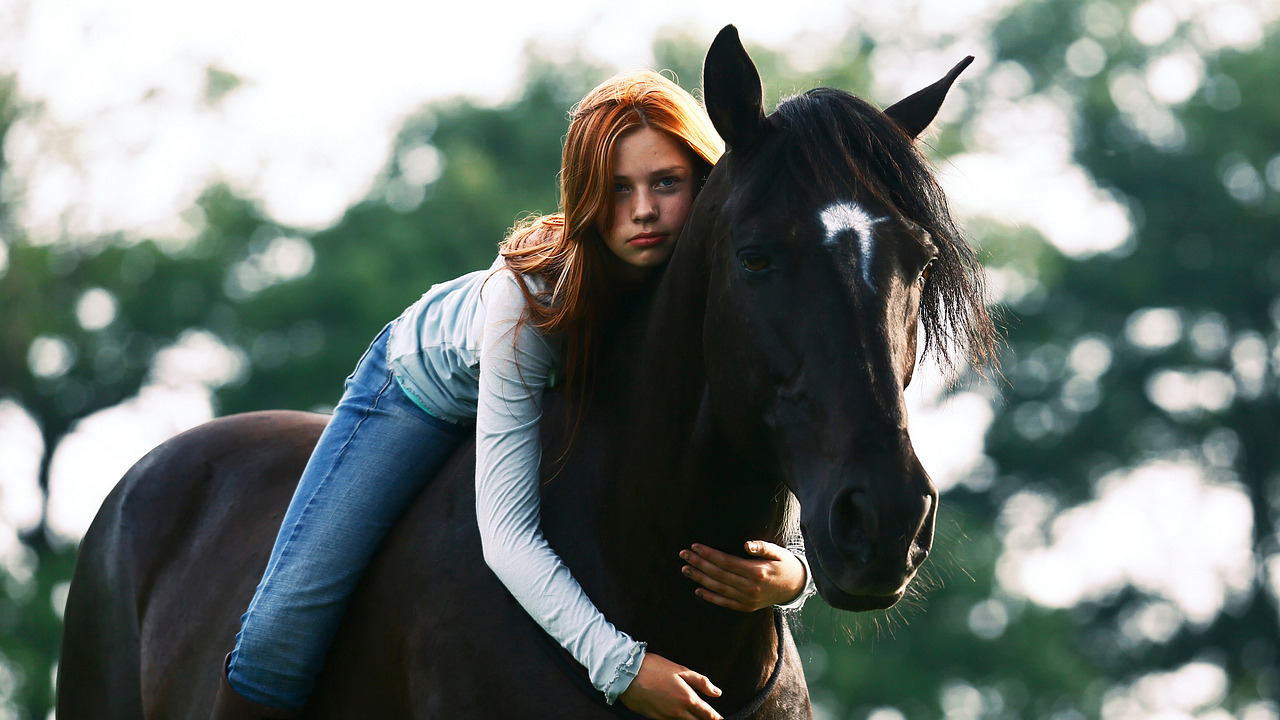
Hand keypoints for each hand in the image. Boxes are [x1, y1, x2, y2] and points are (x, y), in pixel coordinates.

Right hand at [619, 652, 723, 719]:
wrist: (626, 675)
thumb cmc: (653, 668)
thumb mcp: (680, 670)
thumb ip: (701, 682)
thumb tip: (717, 692)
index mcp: (687, 698)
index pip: (708, 714)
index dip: (716, 718)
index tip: (721, 719)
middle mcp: (678, 712)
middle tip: (711, 718)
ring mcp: (666, 717)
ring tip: (694, 714)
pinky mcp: (654, 718)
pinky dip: (677, 719)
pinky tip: (677, 713)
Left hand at [679, 541, 805, 611]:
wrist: (795, 587)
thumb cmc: (785, 565)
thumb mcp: (778, 552)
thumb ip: (762, 547)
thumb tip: (746, 545)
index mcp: (757, 572)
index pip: (726, 562)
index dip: (709, 554)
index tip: (695, 546)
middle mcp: (750, 588)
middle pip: (719, 574)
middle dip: (699, 564)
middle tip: (683, 555)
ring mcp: (747, 600)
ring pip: (719, 588)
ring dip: (700, 579)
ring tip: (686, 569)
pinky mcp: (746, 607)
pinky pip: (725, 602)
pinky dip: (710, 597)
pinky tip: (698, 590)